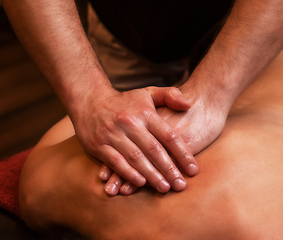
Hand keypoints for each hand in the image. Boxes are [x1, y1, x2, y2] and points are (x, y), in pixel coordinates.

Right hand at [72, 86, 197, 193]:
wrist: (89, 99)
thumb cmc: (124, 101)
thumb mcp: (147, 93)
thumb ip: (170, 96)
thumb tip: (189, 104)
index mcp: (145, 113)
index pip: (168, 135)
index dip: (182, 154)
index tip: (193, 170)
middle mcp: (130, 123)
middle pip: (154, 150)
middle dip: (169, 169)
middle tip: (180, 185)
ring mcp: (113, 134)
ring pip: (136, 158)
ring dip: (151, 175)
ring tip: (164, 188)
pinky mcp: (99, 144)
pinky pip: (115, 161)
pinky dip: (127, 173)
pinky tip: (139, 183)